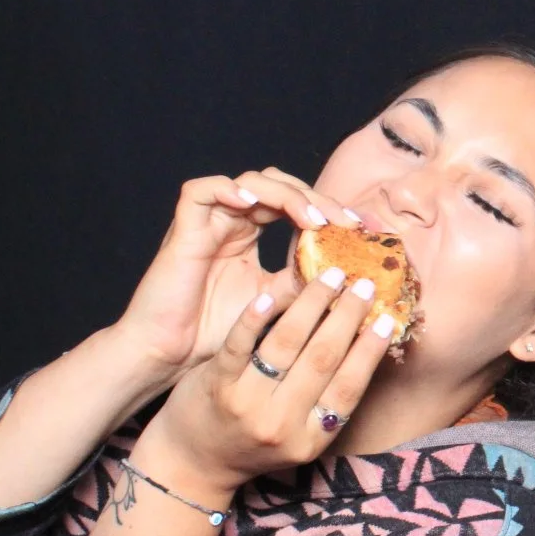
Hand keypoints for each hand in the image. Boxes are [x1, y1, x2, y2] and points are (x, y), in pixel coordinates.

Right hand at [112, 168, 363, 380]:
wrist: (169, 353)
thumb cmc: (215, 331)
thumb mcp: (274, 303)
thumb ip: (303, 282)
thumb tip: (350, 273)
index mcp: (253, 233)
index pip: (298, 206)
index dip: (331, 210)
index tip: (365, 230)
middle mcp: (233, 220)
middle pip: (283, 187)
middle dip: (318, 199)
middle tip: (347, 222)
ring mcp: (209, 221)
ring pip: (252, 182)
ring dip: (288, 195)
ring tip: (314, 219)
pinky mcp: (183, 227)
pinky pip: (201, 190)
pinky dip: (229, 189)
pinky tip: (254, 204)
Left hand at [136, 261, 396, 497]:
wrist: (194, 463)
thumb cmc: (254, 442)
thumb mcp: (300, 434)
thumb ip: (327, 397)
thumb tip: (364, 341)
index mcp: (310, 438)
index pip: (349, 387)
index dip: (370, 351)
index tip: (387, 318)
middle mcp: (281, 424)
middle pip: (321, 359)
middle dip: (347, 317)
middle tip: (363, 285)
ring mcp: (245, 404)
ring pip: (285, 345)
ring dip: (311, 304)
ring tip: (330, 277)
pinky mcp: (215, 385)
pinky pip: (239, 345)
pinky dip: (256, 318)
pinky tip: (272, 294)